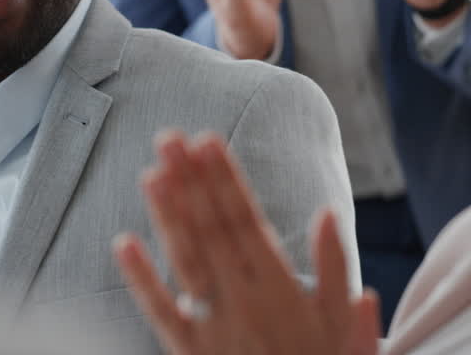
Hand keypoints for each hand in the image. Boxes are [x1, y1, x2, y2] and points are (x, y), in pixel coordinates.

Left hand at [114, 132, 379, 354]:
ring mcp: (215, 328)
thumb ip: (335, 269)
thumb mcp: (347, 326)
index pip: (247, 221)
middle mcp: (244, 302)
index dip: (225, 180)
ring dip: (167, 215)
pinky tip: (122, 243)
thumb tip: (327, 214)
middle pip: (212, 230)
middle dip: (190, 181)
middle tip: (168, 136)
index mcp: (281, 289)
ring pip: (187, 261)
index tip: (208, 140)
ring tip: (151, 172)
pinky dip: (142, 280)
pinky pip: (162, 315)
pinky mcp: (192, 353)